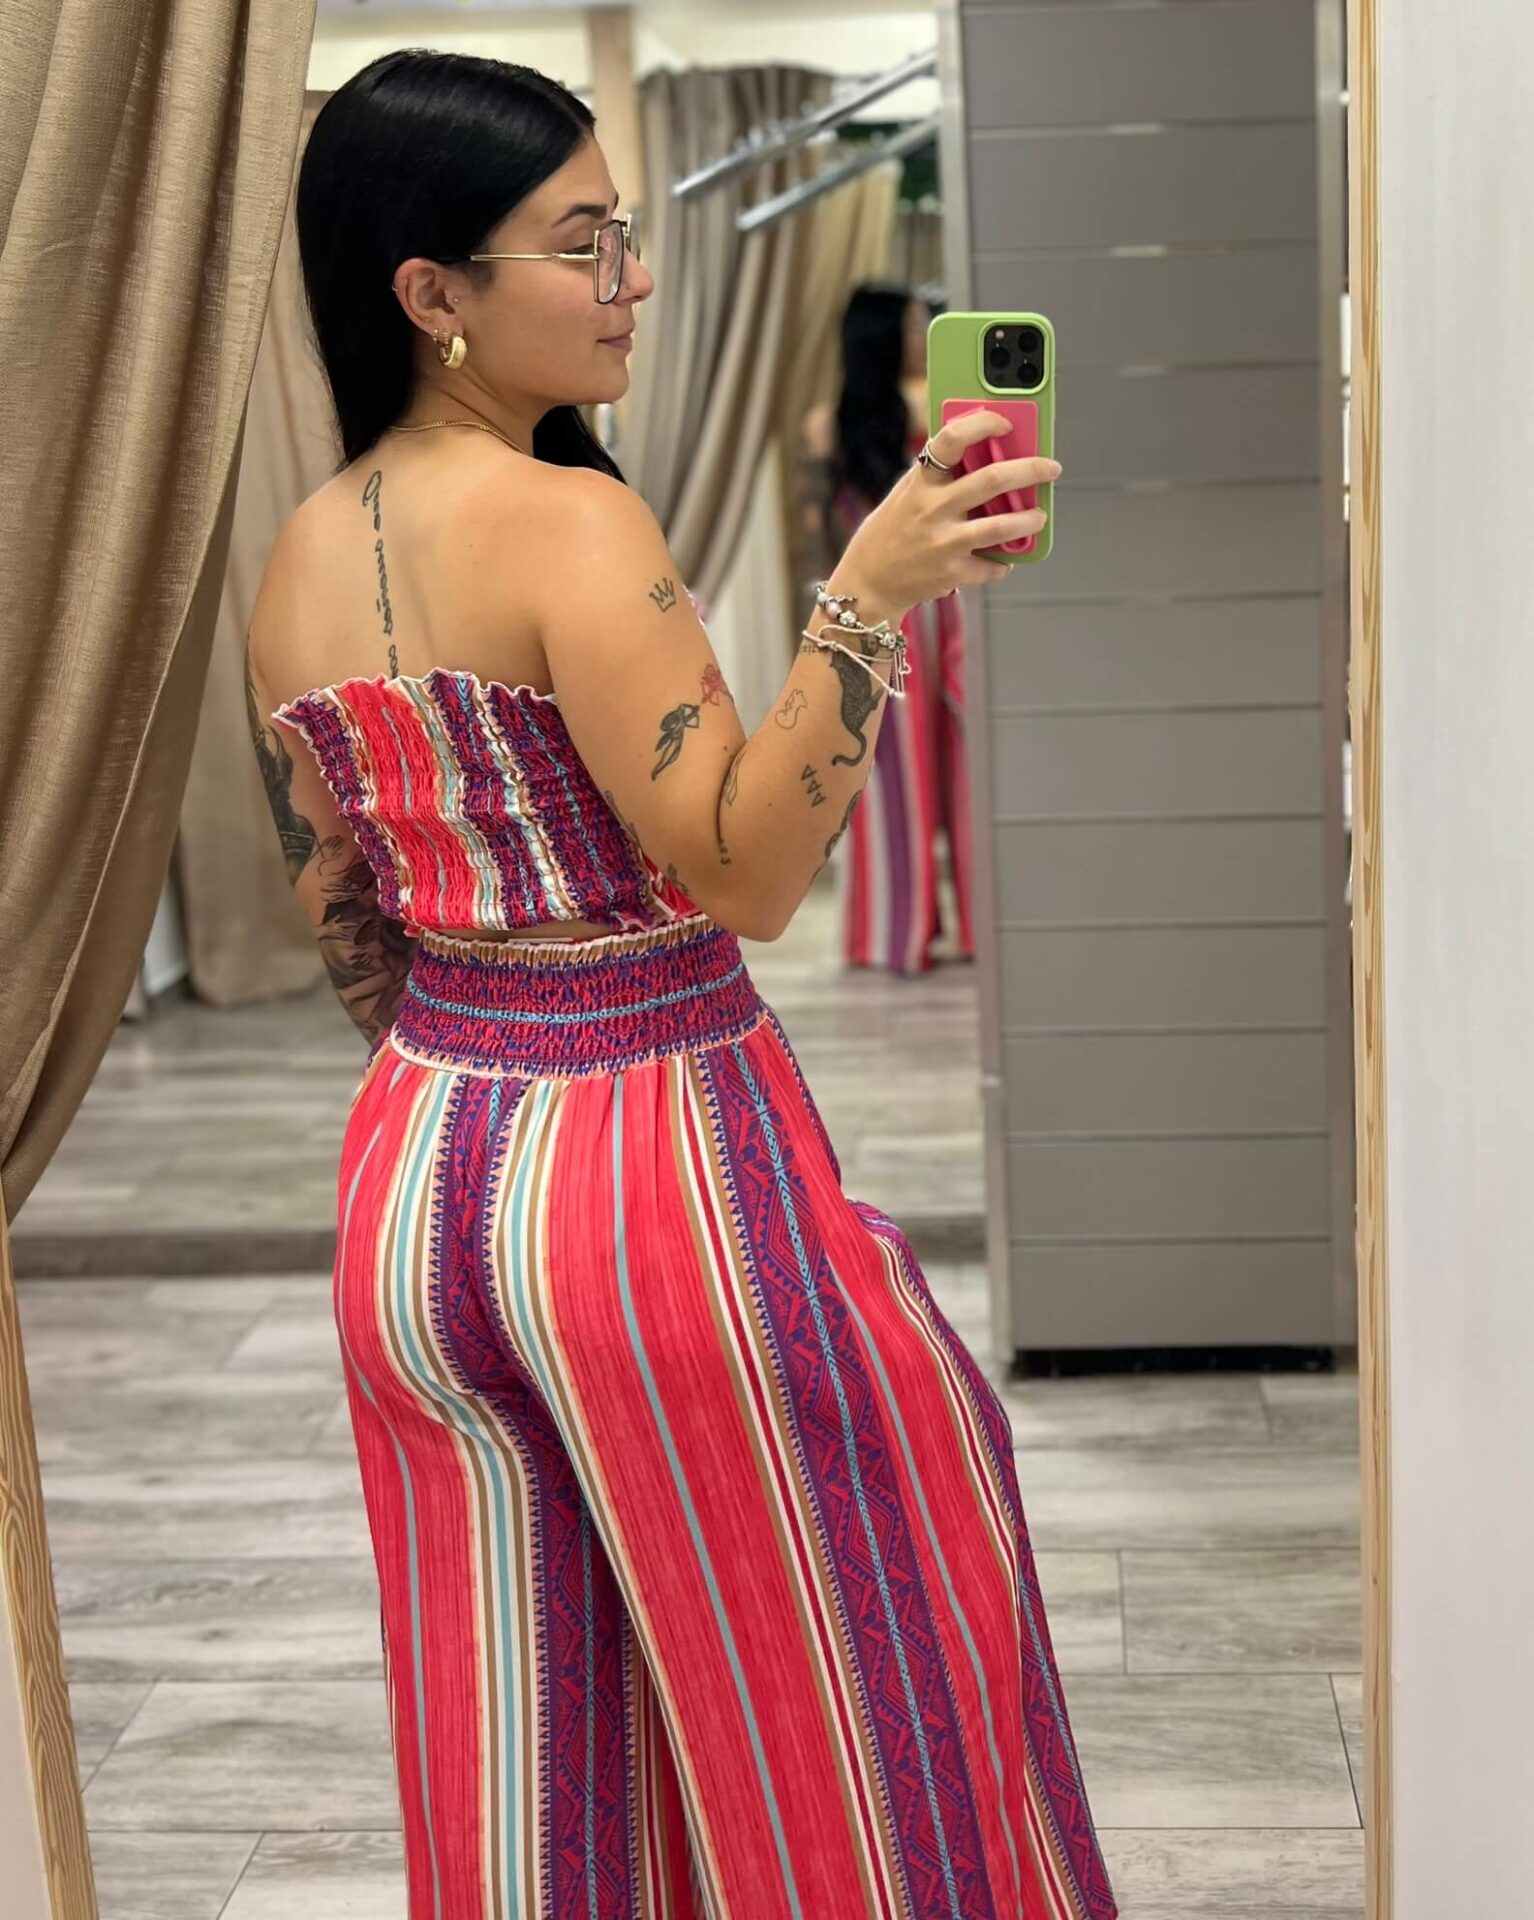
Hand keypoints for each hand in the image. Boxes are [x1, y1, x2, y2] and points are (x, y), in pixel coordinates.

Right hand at [840, 410, 1060, 608]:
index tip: (1005, 423)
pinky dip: (1002, 564)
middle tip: (1050, 468)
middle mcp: (933, 509)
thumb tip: (985, 455)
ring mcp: (944, 543)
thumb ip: (938, 477)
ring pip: (1002, 526)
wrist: (868, 583)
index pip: (951, 440)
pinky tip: (1004, 560)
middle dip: (1030, 470)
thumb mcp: (906, 495)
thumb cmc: (890, 533)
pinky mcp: (952, 573)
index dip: (983, 424)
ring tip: (1038, 517)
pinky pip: (991, 566)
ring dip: (1029, 520)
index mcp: (921, 483)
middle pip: (993, 480)